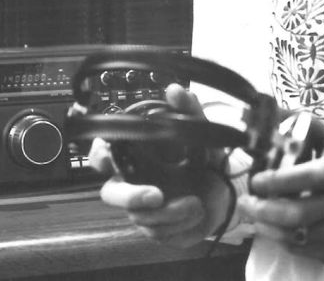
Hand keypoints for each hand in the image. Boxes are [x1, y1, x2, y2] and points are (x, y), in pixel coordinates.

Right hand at [89, 84, 233, 246]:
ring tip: (196, 204)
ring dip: (171, 213)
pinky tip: (195, 214)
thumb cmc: (204, 159)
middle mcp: (133, 182)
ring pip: (140, 217)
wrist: (224, 192)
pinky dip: (179, 226)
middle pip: (111, 194)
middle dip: (132, 197)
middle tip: (157, 194)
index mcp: (137, 156)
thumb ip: (189, 110)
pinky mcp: (156, 229)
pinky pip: (158, 234)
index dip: (99, 156)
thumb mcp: (203, 132)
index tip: (107, 157)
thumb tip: (175, 90)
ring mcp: (142, 208)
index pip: (103, 154)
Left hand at [238, 123, 323, 265]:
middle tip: (245, 202)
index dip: (275, 181)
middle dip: (263, 210)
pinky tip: (273, 229)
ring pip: (295, 237)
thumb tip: (274, 112)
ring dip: (267, 228)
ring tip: (253, 217)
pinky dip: (282, 241)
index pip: (304, 178)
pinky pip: (302, 251)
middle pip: (296, 214)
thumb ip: (306, 127)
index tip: (256, 179)